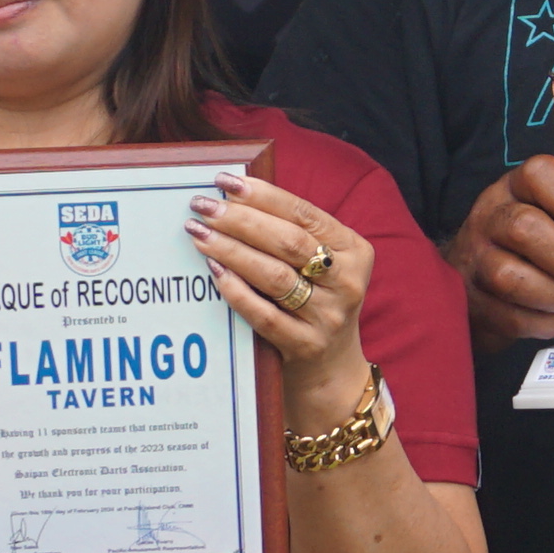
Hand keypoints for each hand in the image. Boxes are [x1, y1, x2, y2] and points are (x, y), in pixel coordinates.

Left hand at [194, 172, 381, 426]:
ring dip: (232, 250)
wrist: (332, 370)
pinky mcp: (306, 345)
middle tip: (203, 206)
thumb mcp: (321, 266)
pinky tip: (213, 271)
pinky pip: (264, 315)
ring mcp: (328, 316)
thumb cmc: (316, 303)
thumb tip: (233, 197)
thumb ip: (291, 235)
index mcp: (354, 251)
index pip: (305, 214)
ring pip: (275, 277)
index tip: (226, 182)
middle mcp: (347, 282)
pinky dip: (236, 291)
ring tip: (199, 233)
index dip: (264, 196)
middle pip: (289, 242)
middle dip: (241, 220)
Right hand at [448, 151, 553, 347]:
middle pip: (522, 226)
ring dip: (553, 294)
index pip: (539, 173)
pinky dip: (541, 324)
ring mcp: (476, 256)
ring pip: (508, 274)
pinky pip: (506, 314)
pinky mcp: (470, 298)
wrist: (487, 287)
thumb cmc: (546, 251)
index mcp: (525, 188)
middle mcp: (494, 213)